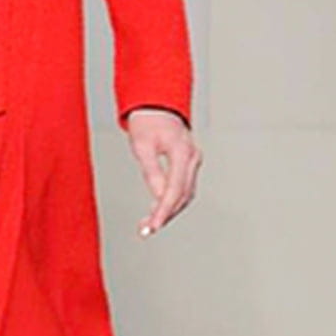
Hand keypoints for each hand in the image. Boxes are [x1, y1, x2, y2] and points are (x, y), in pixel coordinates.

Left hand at [122, 108, 201, 237]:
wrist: (156, 105)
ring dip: (168, 210)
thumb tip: (156, 197)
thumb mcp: (142, 146)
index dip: (164, 211)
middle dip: (165, 214)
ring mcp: (193, 160)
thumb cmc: (147, 121)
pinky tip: (157, 210)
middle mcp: (192, 157)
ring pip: (184, 194)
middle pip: (182, 195)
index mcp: (182, 151)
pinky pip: (183, 187)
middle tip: (146, 230)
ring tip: (148, 223)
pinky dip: (171, 200)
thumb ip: (151, 172)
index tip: (153, 226)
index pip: (174, 189)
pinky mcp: (189, 164)